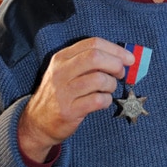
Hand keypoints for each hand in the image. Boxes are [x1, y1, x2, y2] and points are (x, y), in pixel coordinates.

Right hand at [18, 37, 134, 162]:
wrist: (37, 123)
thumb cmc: (60, 94)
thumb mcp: (66, 71)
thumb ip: (89, 62)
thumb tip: (122, 58)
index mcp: (62, 57)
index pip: (92, 43)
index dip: (115, 49)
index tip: (129, 58)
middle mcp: (60, 72)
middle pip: (95, 57)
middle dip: (116, 64)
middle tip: (121, 73)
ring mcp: (63, 91)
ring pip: (99, 79)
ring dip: (111, 85)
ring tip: (108, 90)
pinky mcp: (68, 110)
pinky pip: (98, 100)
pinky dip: (106, 100)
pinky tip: (102, 101)